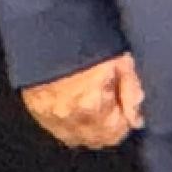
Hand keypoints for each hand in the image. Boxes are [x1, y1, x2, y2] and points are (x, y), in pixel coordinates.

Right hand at [21, 52, 144, 149]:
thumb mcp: (122, 62)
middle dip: (108, 129)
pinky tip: (77, 109)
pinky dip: (70, 125)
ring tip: (96, 108)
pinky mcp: (35, 110)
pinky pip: (56, 130)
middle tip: (114, 109)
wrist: (51, 30)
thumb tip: (137, 120)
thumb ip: (132, 93)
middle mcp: (68, 116)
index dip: (125, 124)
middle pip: (94, 140)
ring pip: (74, 139)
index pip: (114, 134)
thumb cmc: (91, 43)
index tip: (127, 111)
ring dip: (89, 130)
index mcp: (92, 104)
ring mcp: (48, 115)